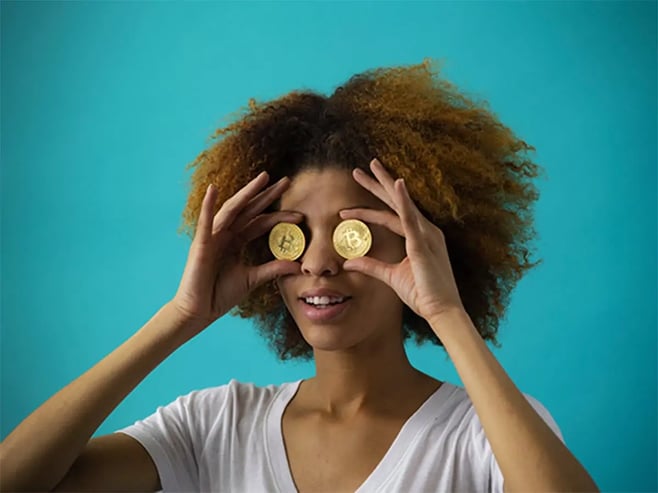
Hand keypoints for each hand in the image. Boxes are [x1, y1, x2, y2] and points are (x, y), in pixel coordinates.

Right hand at [171, 172, 301, 328]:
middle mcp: (225, 234)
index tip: (300, 214)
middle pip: (250, 210)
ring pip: (232, 209)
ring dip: (246, 193)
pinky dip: (207, 205)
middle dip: (267, 194)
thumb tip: (298, 266)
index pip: (261, 222)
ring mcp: (212, 237)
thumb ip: (273, 269)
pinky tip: (212, 190)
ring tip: (262, 179)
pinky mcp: (200, 244)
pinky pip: (205, 222)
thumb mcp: (252, 279)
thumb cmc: (220, 294)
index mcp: (236, 241)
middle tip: (287, 181)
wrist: (199, 312)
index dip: (279, 216)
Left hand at [339, 158, 464, 323]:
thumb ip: (371, 266)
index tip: (347, 209)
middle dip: (377, 184)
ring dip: (385, 184)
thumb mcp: (391, 276)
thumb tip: (349, 262)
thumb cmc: (422, 294)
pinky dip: (403, 200)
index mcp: (419, 236)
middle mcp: (424, 230)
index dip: (368, 210)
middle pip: (395, 202)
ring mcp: (425, 235)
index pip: (390, 216)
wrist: (441, 311)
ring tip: (370, 167)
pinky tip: (396, 184)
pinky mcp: (423, 244)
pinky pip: (410, 218)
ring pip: (400, 203)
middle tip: (358, 169)